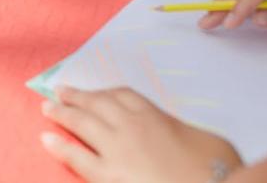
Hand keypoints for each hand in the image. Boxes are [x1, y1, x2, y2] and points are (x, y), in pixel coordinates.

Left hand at [41, 86, 241, 182]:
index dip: (105, 92)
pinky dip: (59, 147)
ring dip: (62, 113)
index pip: (123, 95)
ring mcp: (117, 151)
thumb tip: (173, 134)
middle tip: (60, 92)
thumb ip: (182, 133)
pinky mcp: (109, 177)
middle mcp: (131, 127)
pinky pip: (77, 158)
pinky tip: (46, 139)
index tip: (95, 92)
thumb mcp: (209, 141)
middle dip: (77, 97)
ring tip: (47, 108)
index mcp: (155, 116)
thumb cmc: (220, 171)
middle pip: (96, 104)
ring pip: (82, 124)